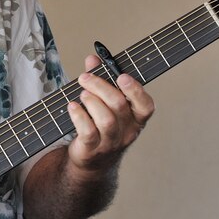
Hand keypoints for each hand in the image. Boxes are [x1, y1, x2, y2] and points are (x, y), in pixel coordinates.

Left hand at [65, 55, 154, 174]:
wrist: (91, 159)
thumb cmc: (100, 124)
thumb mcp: (104, 101)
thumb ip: (100, 79)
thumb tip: (93, 59)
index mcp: (136, 118)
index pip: (146, 106)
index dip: (136, 90)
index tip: (121, 76)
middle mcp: (127, 131)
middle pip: (119, 105)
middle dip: (100, 86)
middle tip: (85, 77)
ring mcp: (111, 142)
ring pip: (106, 119)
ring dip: (91, 101)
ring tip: (82, 94)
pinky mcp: (92, 150)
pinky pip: (88, 132)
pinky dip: (79, 116)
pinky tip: (72, 106)